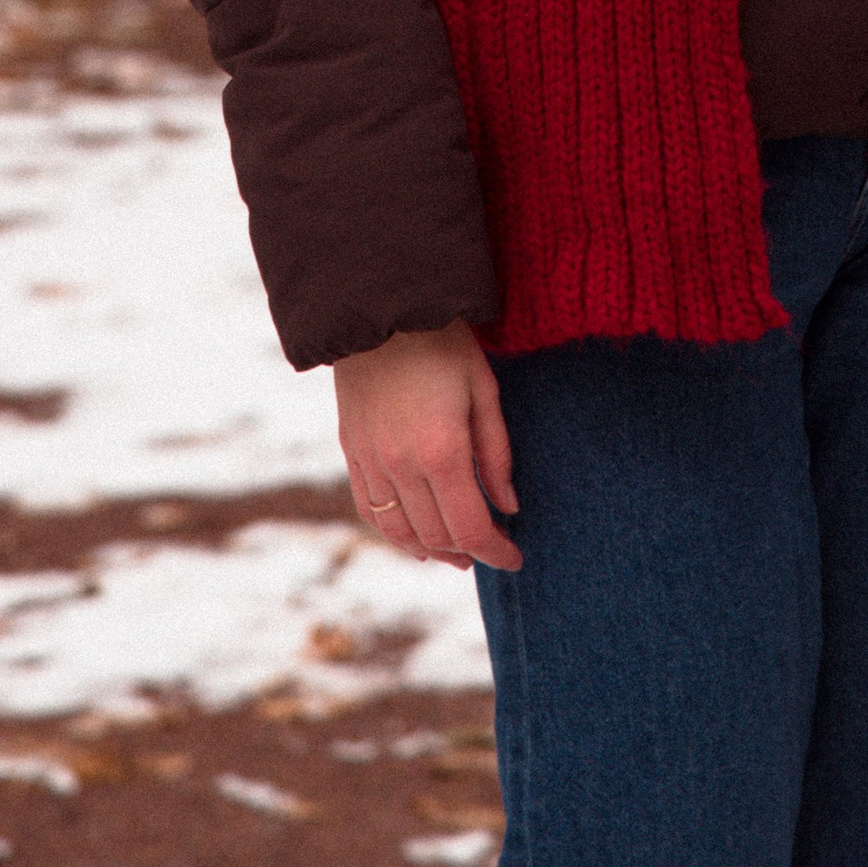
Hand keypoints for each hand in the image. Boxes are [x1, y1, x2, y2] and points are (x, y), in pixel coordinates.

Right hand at [334, 323, 520, 572]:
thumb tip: (508, 507)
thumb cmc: (443, 342)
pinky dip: (394, 532)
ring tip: (456, 553)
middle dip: (470, 551)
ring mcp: (372, 462)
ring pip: (400, 532)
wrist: (381, 308)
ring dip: (431, 550)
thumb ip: (497, 454)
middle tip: (493, 549)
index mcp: (442, 451)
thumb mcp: (484, 390)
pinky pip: (371, 510)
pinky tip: (414, 537)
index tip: (516, 558)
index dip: (497, 552)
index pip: (471, 528)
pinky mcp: (352, 452)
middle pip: (438, 536)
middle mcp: (402, 467)